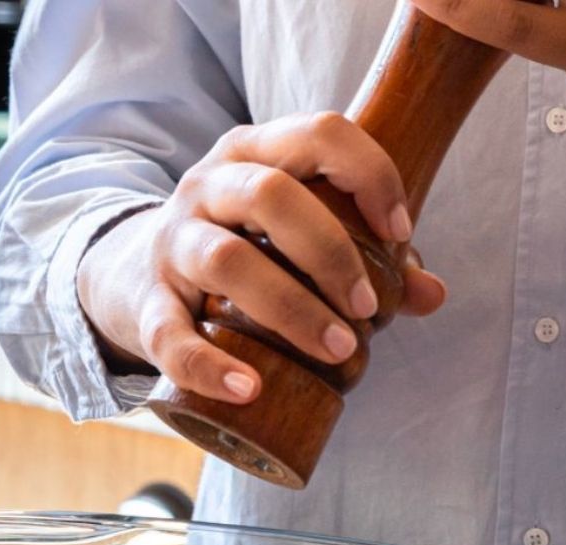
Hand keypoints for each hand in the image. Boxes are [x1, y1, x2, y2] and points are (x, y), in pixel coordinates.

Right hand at [76, 112, 447, 404]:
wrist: (133, 278)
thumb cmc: (240, 252)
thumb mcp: (294, 237)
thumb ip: (365, 260)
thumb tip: (432, 295)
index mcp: (255, 154)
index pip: (319, 134)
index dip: (368, 176)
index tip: (401, 235)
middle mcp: (207, 186)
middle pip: (271, 196)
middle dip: (331, 254)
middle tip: (368, 311)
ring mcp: (173, 244)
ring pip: (227, 261)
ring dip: (292, 308)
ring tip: (338, 350)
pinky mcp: (147, 305)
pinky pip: (172, 336)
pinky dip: (211, 366)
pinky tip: (250, 389)